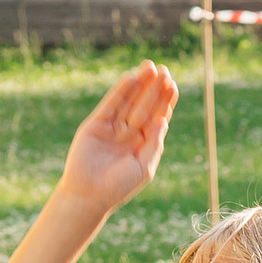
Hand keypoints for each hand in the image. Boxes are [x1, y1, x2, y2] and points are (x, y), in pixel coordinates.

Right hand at [59, 64, 178, 213]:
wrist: (88, 195)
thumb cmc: (119, 187)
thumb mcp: (143, 167)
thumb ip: (154, 144)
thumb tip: (164, 119)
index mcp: (144, 142)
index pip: (158, 116)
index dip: (165, 100)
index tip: (173, 85)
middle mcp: (130, 132)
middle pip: (146, 104)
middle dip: (155, 88)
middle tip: (164, 70)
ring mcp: (113, 126)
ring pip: (129, 101)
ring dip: (140, 84)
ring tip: (149, 67)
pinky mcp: (97, 123)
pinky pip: (111, 104)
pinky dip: (120, 91)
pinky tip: (130, 78)